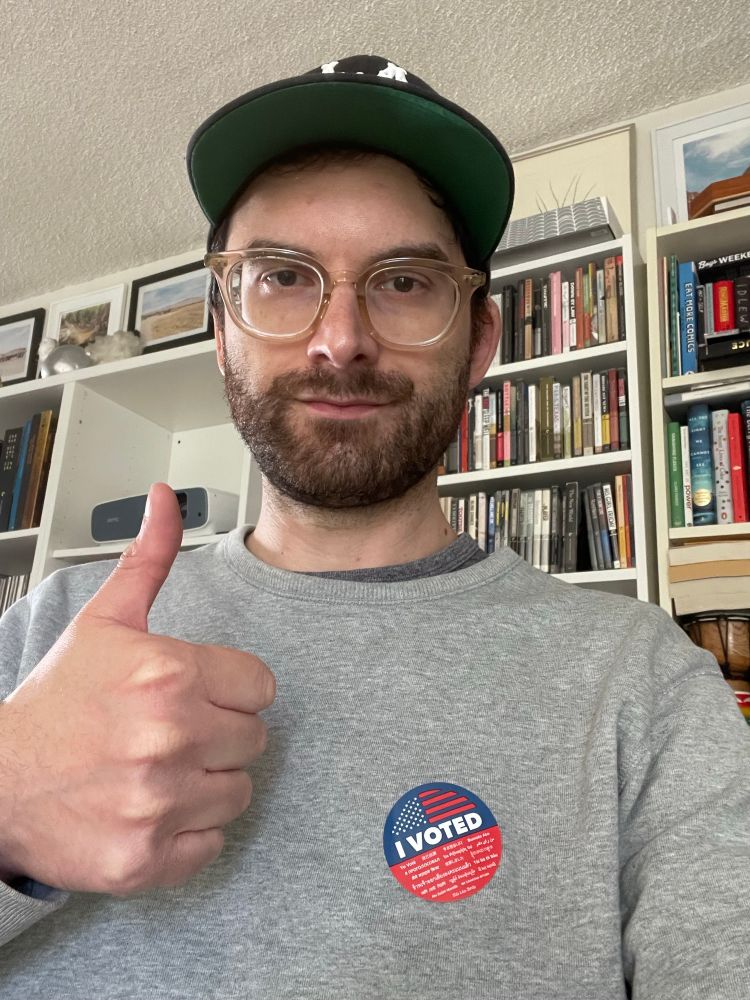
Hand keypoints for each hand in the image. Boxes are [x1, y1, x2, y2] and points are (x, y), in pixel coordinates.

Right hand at [0, 482, 274, 895]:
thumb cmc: (59, 700)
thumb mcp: (105, 620)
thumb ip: (149, 559)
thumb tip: (165, 498)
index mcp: (169, 673)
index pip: (261, 686)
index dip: (230, 690)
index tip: (198, 694)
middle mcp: (169, 736)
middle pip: (255, 739)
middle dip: (220, 733)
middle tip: (173, 733)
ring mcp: (157, 802)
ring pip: (239, 792)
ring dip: (207, 783)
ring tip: (160, 770)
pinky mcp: (145, 858)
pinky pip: (211, 844)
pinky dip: (188, 833)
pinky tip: (151, 809)